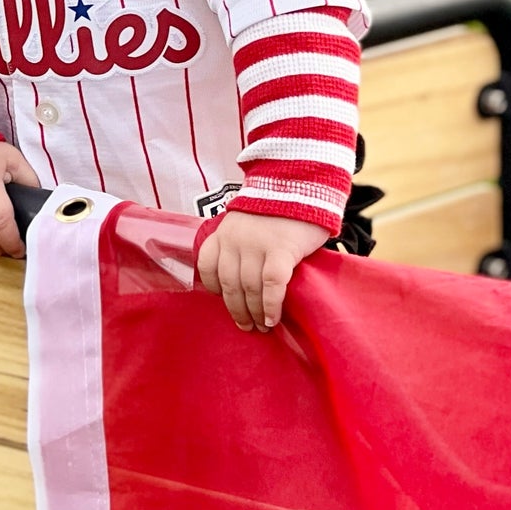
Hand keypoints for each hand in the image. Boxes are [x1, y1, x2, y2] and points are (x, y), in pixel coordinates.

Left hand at [197, 209, 329, 332]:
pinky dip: (271, 305)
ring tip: (263, 327)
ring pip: (248, 289)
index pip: (207, 266)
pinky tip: (274, 318)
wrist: (303, 182)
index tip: (226, 300)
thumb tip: (246, 276)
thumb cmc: (280, 206)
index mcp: (224, 233)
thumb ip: (243, 243)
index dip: (214, 288)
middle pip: (229, 284)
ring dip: (254, 313)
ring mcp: (256, 245)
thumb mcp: (249, 221)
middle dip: (237, 310)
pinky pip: (271, 285)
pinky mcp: (281, 250)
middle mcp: (235, 240)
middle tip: (247, 326)